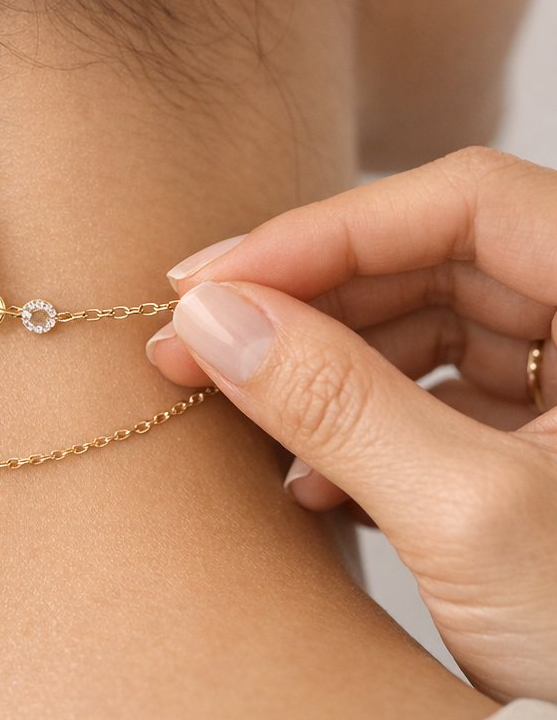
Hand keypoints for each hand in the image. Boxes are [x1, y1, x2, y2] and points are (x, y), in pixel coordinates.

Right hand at [149, 146, 556, 703]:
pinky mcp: (540, 440)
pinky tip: (313, 477)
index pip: (466, 203)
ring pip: (423, 322)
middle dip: (304, 298)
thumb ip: (335, 401)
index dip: (326, 229)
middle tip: (196, 336)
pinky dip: (359, 421)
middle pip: (431, 257)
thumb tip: (210, 318)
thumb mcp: (468, 517)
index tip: (213, 281)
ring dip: (322, 365)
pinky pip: (432, 391)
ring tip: (245, 414)